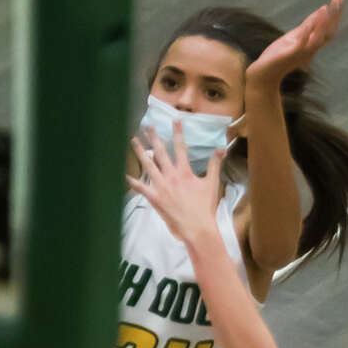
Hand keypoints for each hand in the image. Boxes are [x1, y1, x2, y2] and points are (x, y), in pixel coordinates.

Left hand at [128, 121, 222, 247]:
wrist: (196, 227)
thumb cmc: (205, 207)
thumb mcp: (212, 183)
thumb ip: (215, 164)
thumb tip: (222, 148)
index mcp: (184, 171)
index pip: (180, 146)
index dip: (178, 132)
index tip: (175, 120)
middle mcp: (171, 176)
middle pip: (160, 152)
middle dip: (154, 137)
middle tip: (148, 126)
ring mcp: (161, 186)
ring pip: (148, 165)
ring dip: (140, 151)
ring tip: (134, 141)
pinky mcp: (154, 198)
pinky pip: (141, 187)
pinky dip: (133, 181)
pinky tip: (125, 174)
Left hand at [245, 0, 345, 89]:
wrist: (265, 75)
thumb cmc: (280, 56)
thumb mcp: (296, 36)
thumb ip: (308, 24)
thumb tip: (323, 8)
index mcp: (312, 43)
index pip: (329, 28)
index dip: (336, 13)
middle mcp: (310, 48)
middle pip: (328, 32)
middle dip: (334, 15)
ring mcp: (301, 52)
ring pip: (317, 38)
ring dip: (322, 24)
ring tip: (326, 8)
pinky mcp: (290, 55)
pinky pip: (300, 44)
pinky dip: (305, 34)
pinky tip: (307, 25)